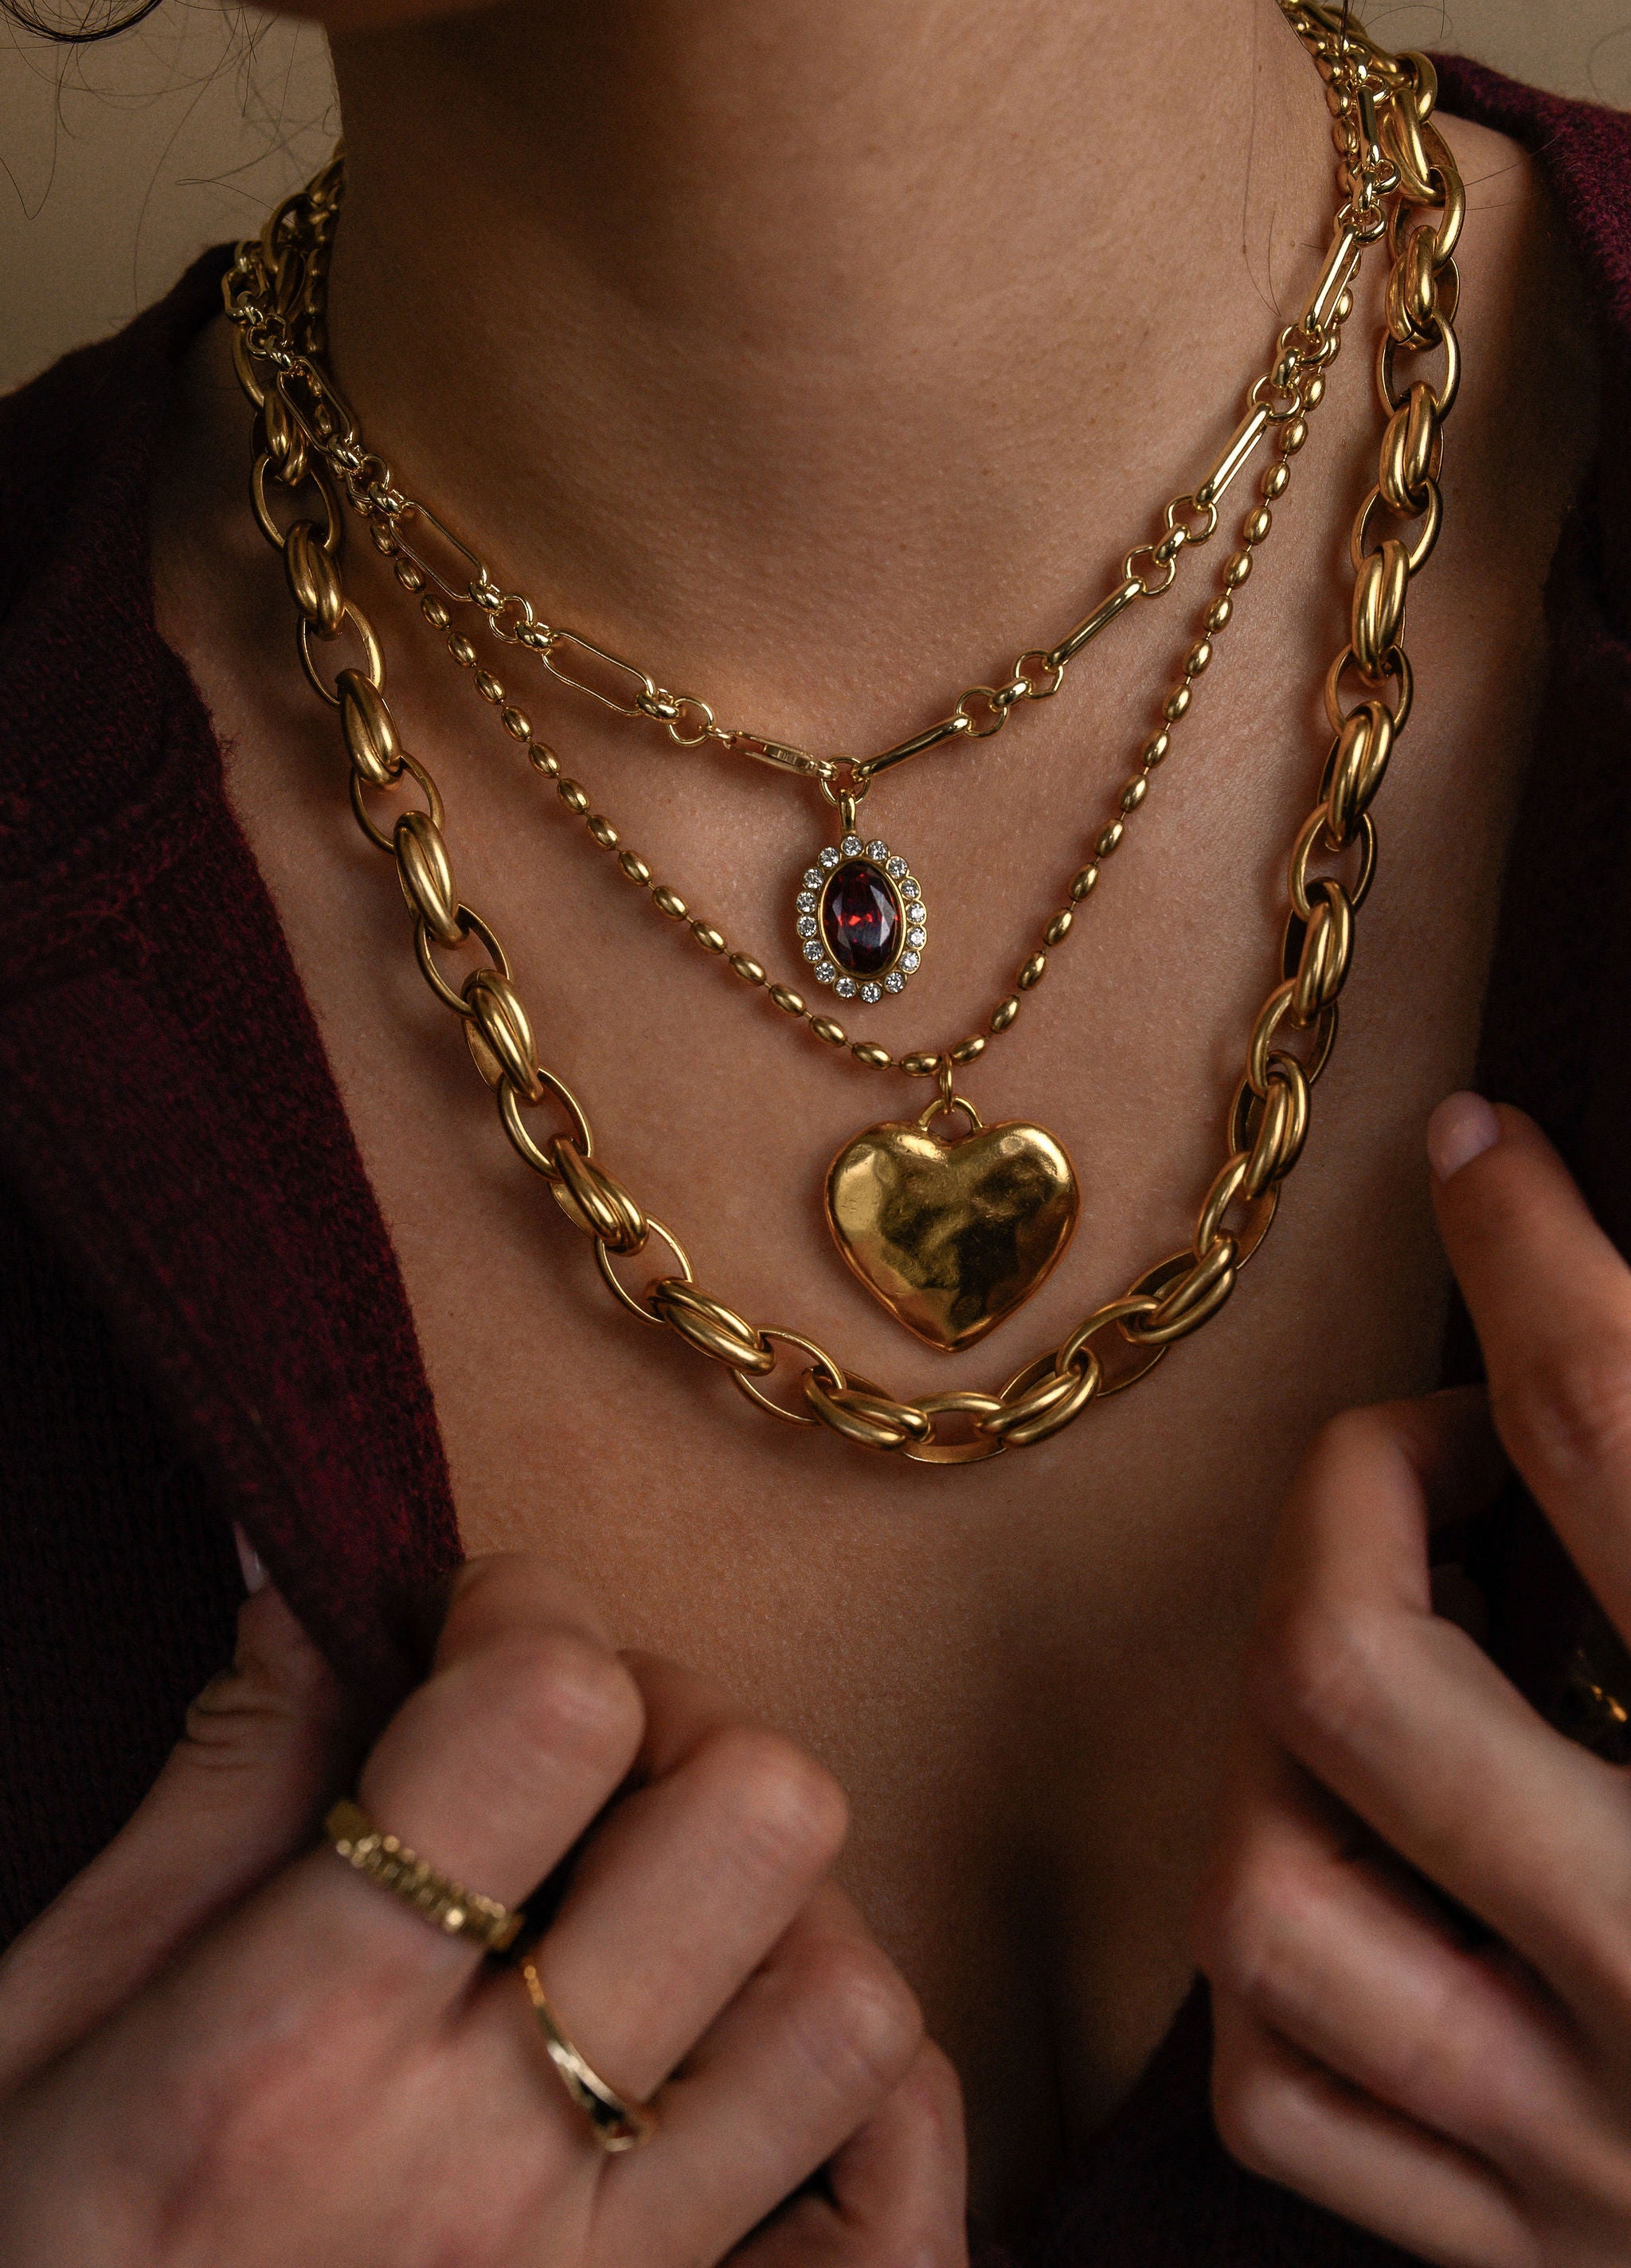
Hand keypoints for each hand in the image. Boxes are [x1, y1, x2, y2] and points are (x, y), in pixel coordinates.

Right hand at [0, 1553, 964, 2265]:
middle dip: (678, 1725)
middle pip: (757, 1820)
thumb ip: (215, 1794)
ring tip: (662, 1916)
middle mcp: (483, 2169)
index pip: (549, 1720)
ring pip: (850, 2005)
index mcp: (297, 2050)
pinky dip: (870, 2111)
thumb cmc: (31, 2261)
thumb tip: (311, 1581)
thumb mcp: (46, 2028)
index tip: (470, 1630)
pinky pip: (890, 2220)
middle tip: (582, 1754)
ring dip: (778, 1918)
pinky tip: (747, 2060)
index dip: (525, 1611)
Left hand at [1196, 1097, 1630, 2267]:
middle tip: (1440, 1450)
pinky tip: (1361, 1867)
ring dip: (1280, 1737)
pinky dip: (1272, 1965)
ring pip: (1273, 1903)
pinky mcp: (1540, 2265)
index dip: (1536, 1260)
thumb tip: (1598, 1319)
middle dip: (1352, 1500)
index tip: (1484, 1160)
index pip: (1618, 1444)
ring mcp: (1606, 2154)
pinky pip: (1289, 2101)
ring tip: (1383, 1657)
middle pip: (1357, 1680)